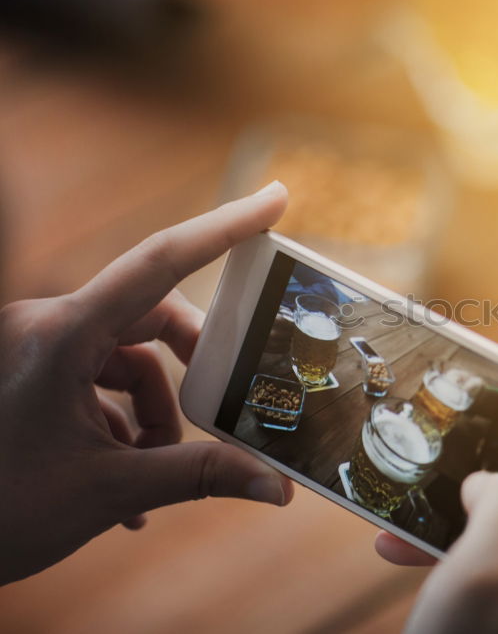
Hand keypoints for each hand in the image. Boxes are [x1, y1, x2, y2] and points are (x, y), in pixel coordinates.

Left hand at [0, 182, 294, 585]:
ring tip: (155, 466)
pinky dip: (122, 424)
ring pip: (126, 356)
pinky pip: (96, 380)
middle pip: (152, 315)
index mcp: (61, 335)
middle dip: (193, 365)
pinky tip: (124, 484)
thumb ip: (198, 476)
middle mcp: (45, 326)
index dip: (224, 228)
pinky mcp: (29, 373)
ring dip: (154, 411)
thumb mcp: (107, 490)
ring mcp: (34, 348)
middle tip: (226, 404)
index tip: (274, 199)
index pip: (160, 262)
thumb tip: (276, 486)